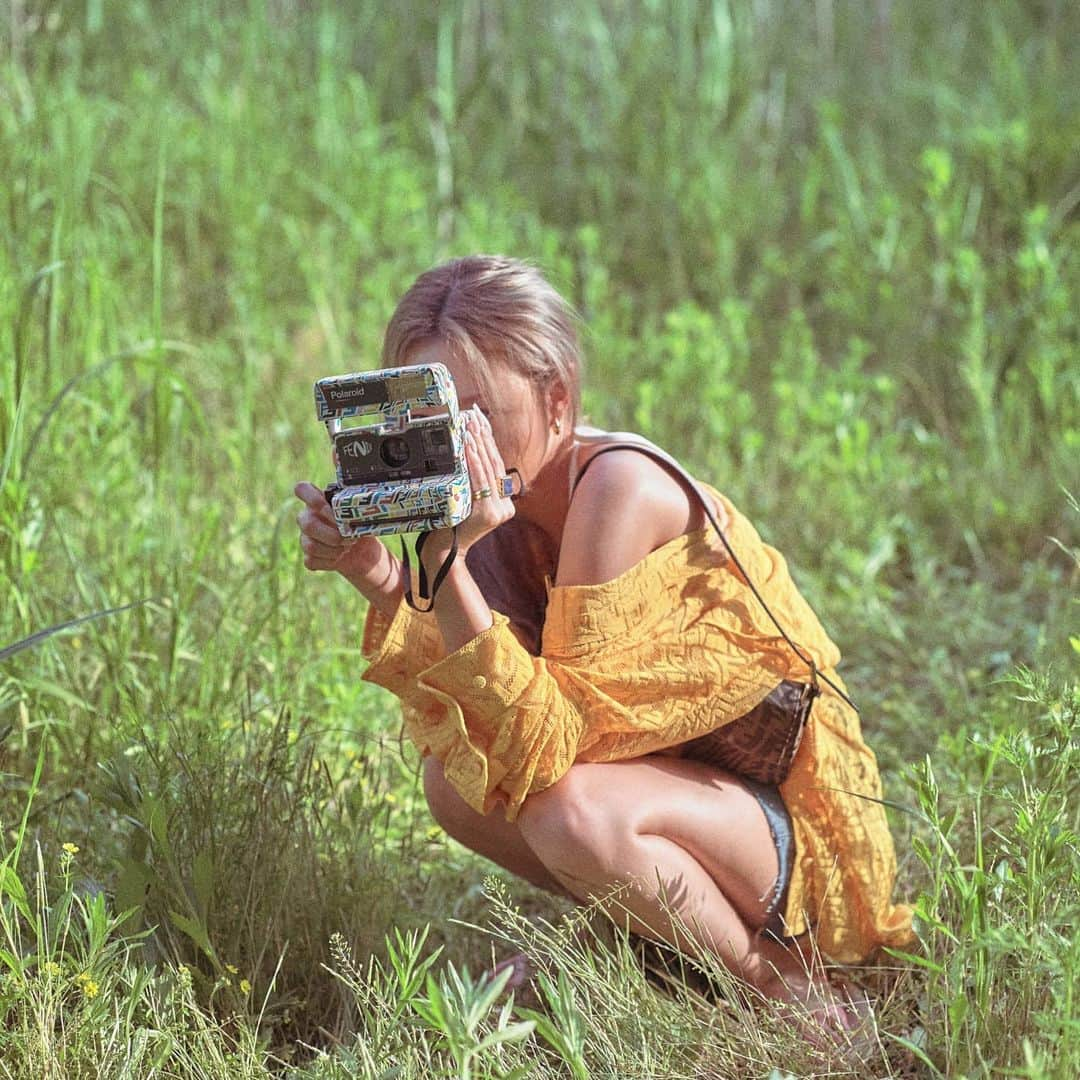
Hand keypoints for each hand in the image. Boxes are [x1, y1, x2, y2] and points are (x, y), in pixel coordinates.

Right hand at [293, 481, 393, 586]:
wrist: (364, 551)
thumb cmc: (361, 525)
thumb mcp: (361, 513)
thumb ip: (354, 507)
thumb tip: (357, 510)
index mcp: (318, 501)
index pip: (301, 489)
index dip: (313, 498)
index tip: (332, 509)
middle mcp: (307, 518)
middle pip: (307, 524)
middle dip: (332, 534)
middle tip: (350, 538)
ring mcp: (305, 538)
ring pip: (310, 546)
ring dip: (334, 549)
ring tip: (348, 546)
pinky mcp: (308, 557)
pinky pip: (312, 561)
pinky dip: (330, 561)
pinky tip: (340, 556)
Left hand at [426, 409, 515, 563]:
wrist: (445, 551)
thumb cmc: (449, 524)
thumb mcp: (464, 500)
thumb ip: (472, 483)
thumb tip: (467, 449)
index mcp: (504, 503)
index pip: (496, 466)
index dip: (489, 441)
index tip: (481, 420)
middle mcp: (506, 508)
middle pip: (494, 465)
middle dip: (484, 437)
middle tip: (474, 415)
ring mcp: (499, 512)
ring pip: (488, 470)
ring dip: (478, 445)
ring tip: (470, 425)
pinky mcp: (489, 514)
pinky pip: (480, 481)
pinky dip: (473, 461)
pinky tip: (467, 445)